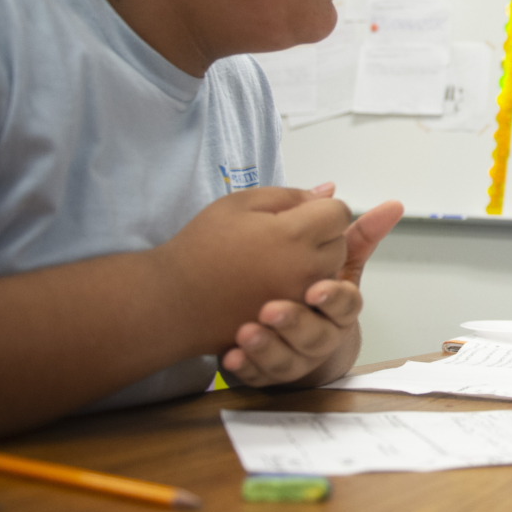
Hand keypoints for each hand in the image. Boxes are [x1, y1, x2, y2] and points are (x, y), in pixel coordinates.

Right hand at [155, 185, 353, 347]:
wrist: (172, 299)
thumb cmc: (201, 246)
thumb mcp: (240, 204)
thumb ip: (291, 195)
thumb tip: (329, 190)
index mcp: (295, 234)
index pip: (339, 212)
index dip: (320, 208)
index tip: (296, 214)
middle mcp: (306, 268)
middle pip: (339, 242)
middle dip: (320, 234)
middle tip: (281, 236)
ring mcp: (300, 298)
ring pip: (331, 272)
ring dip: (315, 262)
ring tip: (275, 260)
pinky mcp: (293, 320)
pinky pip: (314, 298)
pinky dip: (303, 288)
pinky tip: (273, 282)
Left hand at [222, 199, 402, 386]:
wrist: (296, 337)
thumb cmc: (316, 293)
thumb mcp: (338, 262)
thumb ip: (359, 235)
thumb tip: (394, 204)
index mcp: (339, 308)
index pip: (346, 305)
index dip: (332, 298)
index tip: (314, 289)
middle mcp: (322, 336)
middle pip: (316, 336)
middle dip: (294, 323)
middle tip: (269, 309)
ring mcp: (296, 358)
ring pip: (289, 361)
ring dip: (268, 348)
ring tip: (245, 332)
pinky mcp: (269, 374)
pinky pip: (259, 378)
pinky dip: (246, 368)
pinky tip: (230, 355)